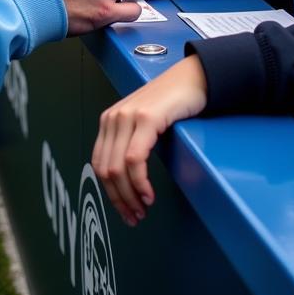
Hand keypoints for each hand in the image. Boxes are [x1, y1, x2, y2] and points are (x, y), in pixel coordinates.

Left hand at [92, 55, 207, 225]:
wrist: (194, 77)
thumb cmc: (173, 103)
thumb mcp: (143, 124)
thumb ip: (130, 143)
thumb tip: (124, 182)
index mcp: (110, 120)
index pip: (99, 165)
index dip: (110, 194)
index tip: (125, 212)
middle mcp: (114, 117)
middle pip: (105, 170)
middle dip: (119, 200)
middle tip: (135, 217)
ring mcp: (128, 116)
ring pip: (117, 169)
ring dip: (129, 196)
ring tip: (143, 209)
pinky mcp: (146, 118)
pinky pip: (134, 159)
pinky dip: (139, 182)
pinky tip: (148, 194)